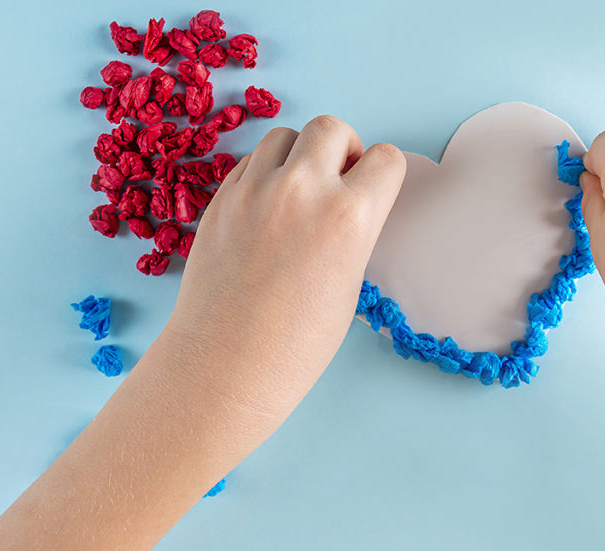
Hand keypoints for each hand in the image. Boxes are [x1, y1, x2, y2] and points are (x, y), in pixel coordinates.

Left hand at [0, 117, 406, 550]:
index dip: (383, 174)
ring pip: (286, 136)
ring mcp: (254, 190)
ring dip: (299, 155)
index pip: (384, 158)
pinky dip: (265, 174)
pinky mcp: (219, 199)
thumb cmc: (296, 344)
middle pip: (332, 129)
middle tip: (338, 181)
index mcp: (350, 216)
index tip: (375, 188)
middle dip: (344, 149)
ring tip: (298, 194)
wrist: (225, 366)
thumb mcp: (348, 283)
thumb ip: (351, 230)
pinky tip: (266, 211)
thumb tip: (347, 203)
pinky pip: (250, 163)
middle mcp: (302, 190)